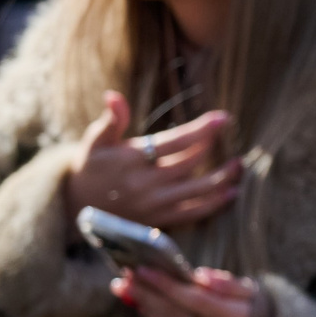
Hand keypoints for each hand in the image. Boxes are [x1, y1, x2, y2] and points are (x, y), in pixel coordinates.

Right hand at [62, 92, 240, 231]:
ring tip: (239, 164)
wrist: (77, 206)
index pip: (174, 142)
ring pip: (196, 191)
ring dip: (222, 178)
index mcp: (131, 160)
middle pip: (189, 164)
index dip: (201, 129)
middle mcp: (145, 183)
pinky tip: (232, 192)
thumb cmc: (91, 166)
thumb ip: (111, 120)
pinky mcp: (159, 220)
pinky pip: (192, 213)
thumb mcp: (96, 140)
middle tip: (228, 133)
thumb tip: (113, 95)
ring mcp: (154, 204)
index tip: (224, 118)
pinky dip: (214, 204)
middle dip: (211, 147)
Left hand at [116, 265, 259, 316]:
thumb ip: (230, 284)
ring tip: (131, 290)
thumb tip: (201, 276)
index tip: (141, 269)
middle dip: (145, 293)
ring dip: (147, 308)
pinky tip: (149, 311)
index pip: (192, 298)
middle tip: (124, 278)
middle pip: (172, 312)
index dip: (164, 283)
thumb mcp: (255, 298)